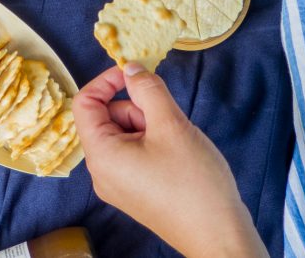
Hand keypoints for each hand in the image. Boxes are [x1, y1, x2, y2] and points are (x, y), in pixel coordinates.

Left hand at [73, 65, 266, 257]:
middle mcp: (101, 172)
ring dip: (147, 125)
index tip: (134, 73)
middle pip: (106, 118)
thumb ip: (148, 89)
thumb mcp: (171, 124)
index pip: (85, 103)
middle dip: (136, 108)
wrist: (219, 236)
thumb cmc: (194, 183)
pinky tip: (176, 154)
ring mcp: (118, 185)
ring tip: (176, 141)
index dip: (106, 81)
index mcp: (101, 155)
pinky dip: (152, 143)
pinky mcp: (134, 192)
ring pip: (123, 135)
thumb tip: (130, 68)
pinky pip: (133, 154)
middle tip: (166, 120)